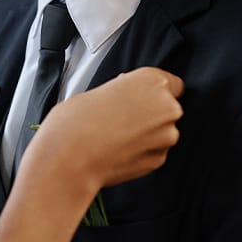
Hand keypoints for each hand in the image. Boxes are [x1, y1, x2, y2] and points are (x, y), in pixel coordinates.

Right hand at [0, 68, 182, 241]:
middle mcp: (166, 107)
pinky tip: (117, 148)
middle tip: (119, 115)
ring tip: (114, 134)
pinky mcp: (158, 160)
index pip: (172, 83)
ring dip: (145, 133)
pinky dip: (140, 150)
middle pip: (167, 107)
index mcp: (152, 81)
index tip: (141, 95)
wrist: (70, 156)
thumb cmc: (76, 121)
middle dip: (149, 112)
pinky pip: (154, 151)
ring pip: (162, 131)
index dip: (154, 91)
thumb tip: (126, 95)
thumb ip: (124, 90)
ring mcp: (166, 136)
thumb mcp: (98, 90)